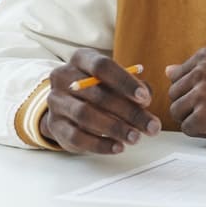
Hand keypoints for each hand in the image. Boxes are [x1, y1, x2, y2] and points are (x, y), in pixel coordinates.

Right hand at [39, 48, 159, 153]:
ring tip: (136, 138)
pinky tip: (118, 147)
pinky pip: (77, 137)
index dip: (125, 82)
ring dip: (115, 129)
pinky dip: (100, 144)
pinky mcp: (54, 125)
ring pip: (86, 116)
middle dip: (129, 112)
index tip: (145, 99)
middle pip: (97, 95)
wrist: (67, 105)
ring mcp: (56, 102)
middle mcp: (64, 77)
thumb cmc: (100, 88)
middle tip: (151, 126)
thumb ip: (133, 87)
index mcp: (81, 59)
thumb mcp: (115, 81)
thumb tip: (145, 99)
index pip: (102, 66)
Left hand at [165, 47, 205, 148]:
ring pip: (176, 112)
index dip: (193, 91)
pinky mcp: (203, 116)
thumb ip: (195, 71)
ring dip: (193, 119)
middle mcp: (203, 70)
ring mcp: (202, 93)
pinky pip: (186, 128)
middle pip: (174, 94)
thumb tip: (167, 70)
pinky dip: (200, 132)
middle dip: (190, 106)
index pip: (177, 77)